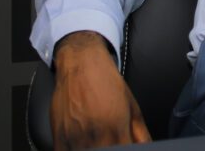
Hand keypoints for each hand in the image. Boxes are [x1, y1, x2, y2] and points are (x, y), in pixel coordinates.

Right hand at [50, 31, 151, 149]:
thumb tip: (145, 147)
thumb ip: (140, 132)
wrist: (81, 63)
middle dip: (111, 148)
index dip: (127, 150)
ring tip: (98, 141)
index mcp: (116, 128)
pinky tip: (82, 144)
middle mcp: (96, 136)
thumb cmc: (105, 81)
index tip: (125, 147)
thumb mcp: (131, 105)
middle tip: (112, 141)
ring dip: (94, 149)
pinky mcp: (59, 138)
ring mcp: (75, 138)